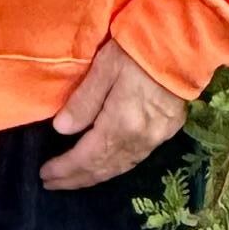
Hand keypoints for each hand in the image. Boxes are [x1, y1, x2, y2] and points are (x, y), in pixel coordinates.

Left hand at [39, 36, 190, 188]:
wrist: (183, 45)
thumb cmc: (138, 50)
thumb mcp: (104, 68)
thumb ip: (83, 101)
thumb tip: (61, 130)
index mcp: (121, 124)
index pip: (87, 157)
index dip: (65, 169)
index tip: (45, 175)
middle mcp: (140, 139)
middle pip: (103, 167)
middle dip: (77, 178)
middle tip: (53, 184)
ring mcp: (156, 138)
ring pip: (121, 167)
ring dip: (96, 176)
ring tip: (75, 180)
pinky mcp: (167, 131)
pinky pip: (136, 159)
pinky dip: (116, 167)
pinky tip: (106, 166)